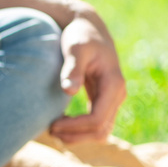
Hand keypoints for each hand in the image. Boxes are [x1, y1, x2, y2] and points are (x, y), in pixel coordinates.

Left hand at [49, 10, 125, 143]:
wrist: (90, 29)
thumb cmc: (81, 37)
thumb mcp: (75, 48)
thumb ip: (72, 69)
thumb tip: (69, 91)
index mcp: (113, 84)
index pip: (97, 119)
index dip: (75, 127)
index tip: (53, 124)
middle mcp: (117, 95)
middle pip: (101, 131)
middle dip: (76, 135)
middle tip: (49, 130)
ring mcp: (113, 99)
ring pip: (101, 132)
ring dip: (78, 137)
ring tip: (53, 130)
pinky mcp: (104, 101)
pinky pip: (97, 124)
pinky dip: (80, 130)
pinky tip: (61, 124)